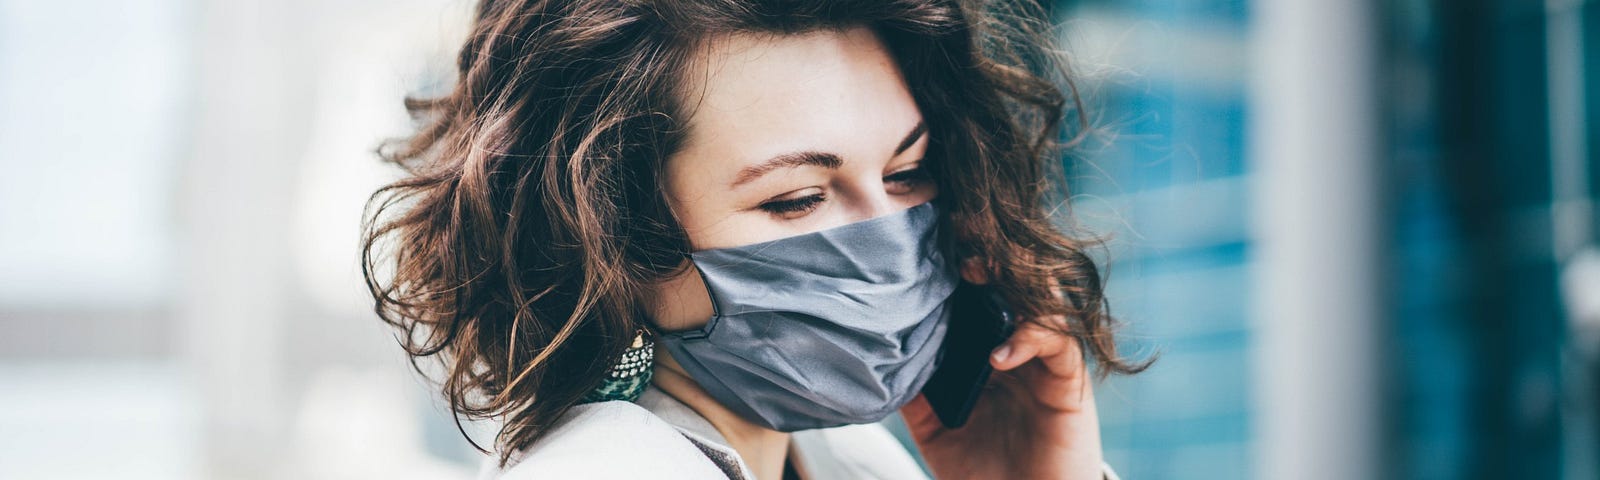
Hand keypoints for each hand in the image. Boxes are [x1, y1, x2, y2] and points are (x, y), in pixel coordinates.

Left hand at [900, 261, 1103, 479]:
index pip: (980, 296)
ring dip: (1011, 282)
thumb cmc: (982, 472)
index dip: (960, 269)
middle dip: (988, 260)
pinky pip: (1059, 343)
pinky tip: (998, 356)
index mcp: (988, 351)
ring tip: (976, 275)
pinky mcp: (1068, 383)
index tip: (933, 249)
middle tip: (958, 246)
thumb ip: (915, 393)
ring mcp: (1046, 362)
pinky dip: (1030, 338)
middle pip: (1013, 286)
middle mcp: (1020, 348)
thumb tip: (880, 357)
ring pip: (1042, 301)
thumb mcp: (935, 430)